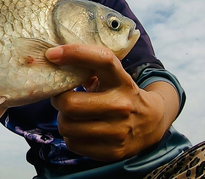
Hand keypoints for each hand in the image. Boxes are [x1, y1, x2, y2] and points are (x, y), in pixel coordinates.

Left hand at [46, 44, 178, 161]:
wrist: (152, 122)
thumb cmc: (120, 93)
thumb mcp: (112, 75)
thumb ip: (89, 65)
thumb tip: (54, 56)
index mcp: (121, 80)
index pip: (102, 59)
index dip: (74, 53)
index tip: (52, 54)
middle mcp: (122, 104)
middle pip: (70, 103)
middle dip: (58, 100)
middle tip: (62, 98)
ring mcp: (118, 131)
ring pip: (67, 126)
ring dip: (63, 119)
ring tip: (72, 115)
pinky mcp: (113, 151)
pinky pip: (73, 143)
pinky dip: (71, 136)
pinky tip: (80, 130)